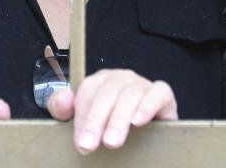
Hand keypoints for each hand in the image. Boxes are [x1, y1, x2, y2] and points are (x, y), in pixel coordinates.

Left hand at [47, 69, 176, 153]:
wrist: (145, 139)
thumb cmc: (109, 127)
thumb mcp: (83, 121)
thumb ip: (64, 110)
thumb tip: (63, 99)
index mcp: (100, 82)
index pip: (88, 91)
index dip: (82, 116)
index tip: (81, 141)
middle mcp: (121, 78)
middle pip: (107, 93)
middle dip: (96, 120)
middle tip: (90, 145)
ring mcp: (142, 84)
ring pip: (130, 94)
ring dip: (119, 118)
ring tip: (112, 142)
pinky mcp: (163, 94)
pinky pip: (158, 92)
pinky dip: (148, 105)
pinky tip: (138, 121)